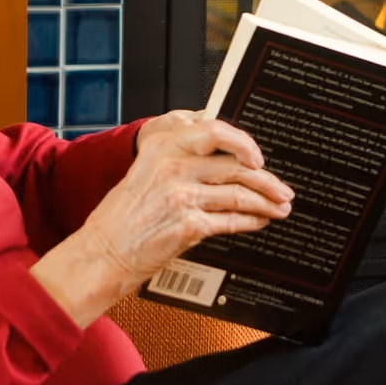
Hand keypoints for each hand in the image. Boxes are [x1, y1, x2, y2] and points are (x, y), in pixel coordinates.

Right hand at [31, 113, 292, 326]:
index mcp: (161, 146)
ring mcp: (181, 196)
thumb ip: (179, 158)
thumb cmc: (122, 217)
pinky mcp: (188, 226)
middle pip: (235, 164)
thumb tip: (224, 158)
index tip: (258, 157)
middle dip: (267, 179)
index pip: (215, 131)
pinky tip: (259, 222)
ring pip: (239, 193)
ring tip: (280, 207)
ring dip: (266, 202)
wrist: (103, 253)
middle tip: (282, 189)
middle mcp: (172, 166)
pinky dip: (250, 221)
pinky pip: (231, 220)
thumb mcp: (145, 172)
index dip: (244, 143)